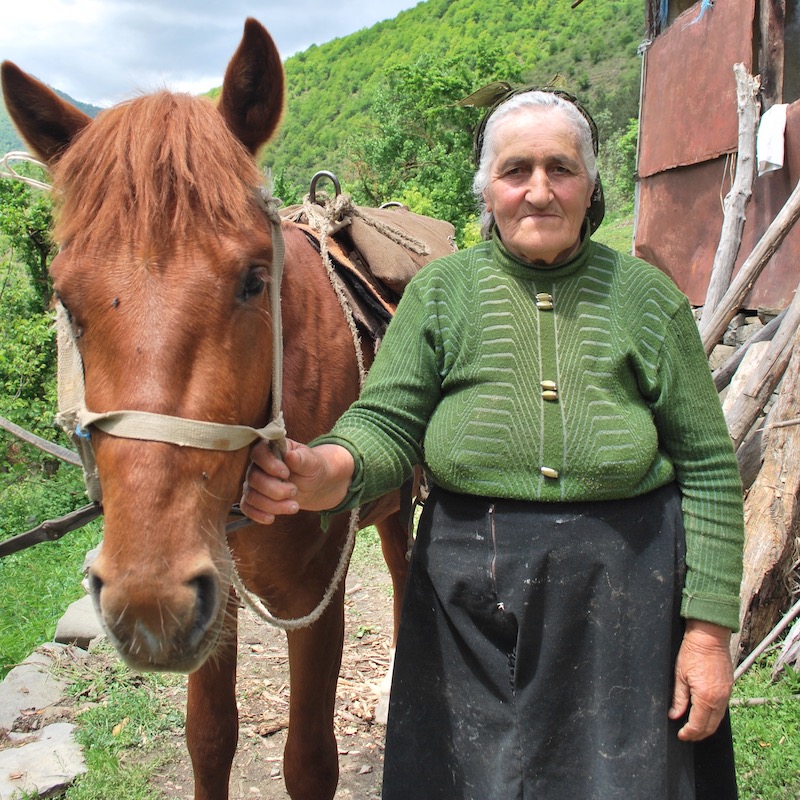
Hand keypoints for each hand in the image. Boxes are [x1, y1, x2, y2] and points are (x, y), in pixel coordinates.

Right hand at [239, 439, 354, 523]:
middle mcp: (258, 465)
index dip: (269, 464)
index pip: (258, 453)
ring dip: (272, 505)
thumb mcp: (313, 462)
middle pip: (253, 478)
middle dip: (275, 489)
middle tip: (295, 491)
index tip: (286, 473)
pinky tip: (271, 518)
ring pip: (251, 495)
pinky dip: (257, 515)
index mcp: (271, 449)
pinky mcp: (255, 498)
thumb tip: (291, 455)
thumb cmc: (312, 468)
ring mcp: (254, 483)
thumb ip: (302, 459)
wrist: (314, 484)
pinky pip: (247, 507)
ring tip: (294, 506)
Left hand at [669, 620, 733, 740]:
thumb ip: (679, 699)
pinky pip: (722, 709)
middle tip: (686, 735)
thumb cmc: (692, 652)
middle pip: (710, 726)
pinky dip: (713, 716)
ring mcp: (726, 694)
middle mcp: (719, 699)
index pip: (698, 725)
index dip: (689, 733)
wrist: (709, 636)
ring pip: (718, 720)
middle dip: (698, 734)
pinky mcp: (729, 688)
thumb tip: (675, 715)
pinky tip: (704, 714)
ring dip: (707, 727)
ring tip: (694, 728)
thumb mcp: (680, 675)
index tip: (681, 736)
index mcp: (706, 697)